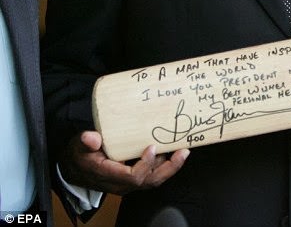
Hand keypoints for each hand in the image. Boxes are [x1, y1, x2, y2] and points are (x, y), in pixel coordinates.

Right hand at [59, 131, 188, 194]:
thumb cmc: (80, 155)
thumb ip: (85, 142)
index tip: (152, 147)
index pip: (132, 177)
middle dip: (169, 168)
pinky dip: (165, 165)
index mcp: (109, 176)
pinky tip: (174, 153)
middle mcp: (122, 183)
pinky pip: (152, 175)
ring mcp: (129, 182)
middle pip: (149, 181)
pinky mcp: (134, 177)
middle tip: (183, 152)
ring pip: (154, 179)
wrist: (76, 168)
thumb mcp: (78, 147)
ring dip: (171, 166)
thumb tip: (91, 138)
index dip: (145, 165)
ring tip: (183, 150)